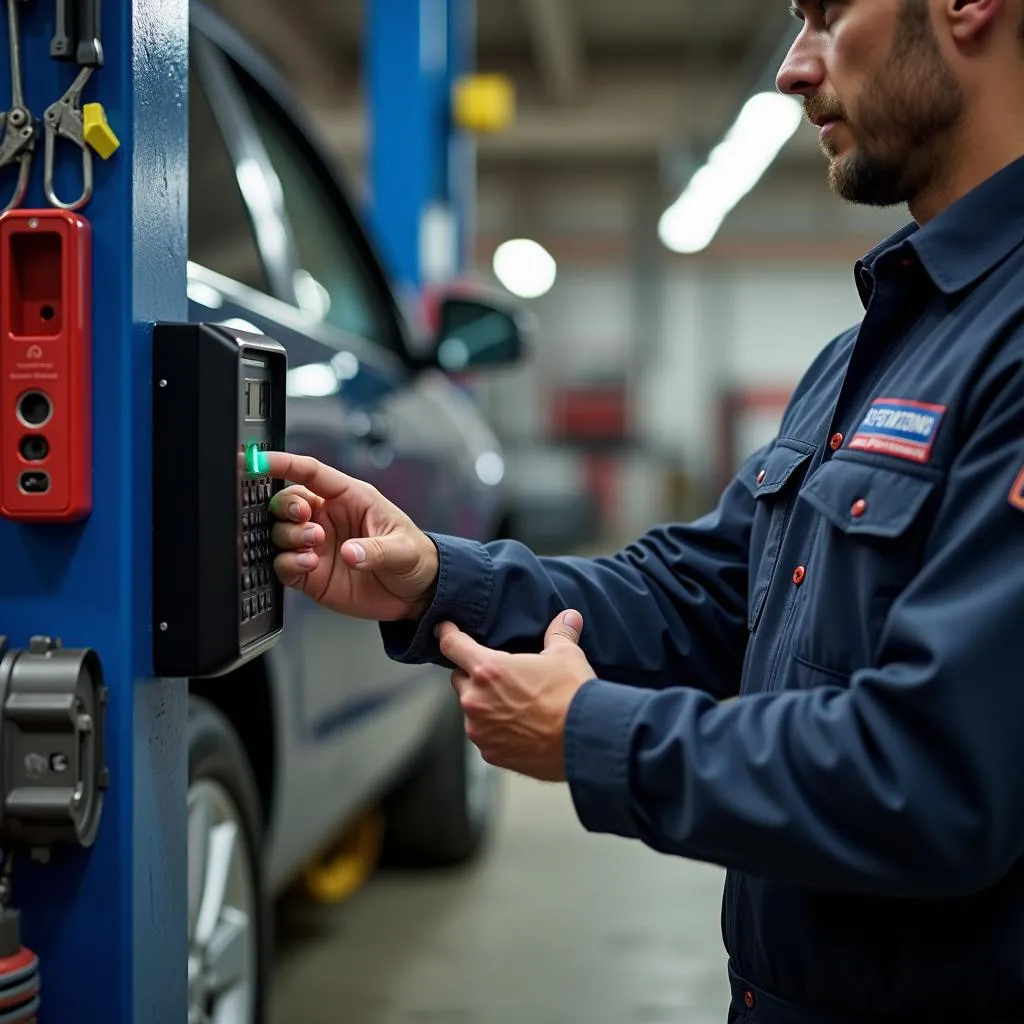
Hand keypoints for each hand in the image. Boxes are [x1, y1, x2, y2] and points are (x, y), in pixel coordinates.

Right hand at [264, 451, 439, 621]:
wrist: (416, 594)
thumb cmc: (414, 558)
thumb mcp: (404, 549)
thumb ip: (376, 550)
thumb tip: (350, 553)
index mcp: (349, 498)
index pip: (310, 472)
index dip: (282, 463)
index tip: (258, 461)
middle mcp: (327, 518)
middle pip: (287, 500)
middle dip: (286, 507)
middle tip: (305, 520)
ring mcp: (316, 546)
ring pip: (280, 531)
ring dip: (289, 535)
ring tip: (313, 545)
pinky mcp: (310, 573)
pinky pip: (284, 564)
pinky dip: (288, 563)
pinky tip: (307, 565)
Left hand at [438, 610, 594, 781]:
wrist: (586, 740)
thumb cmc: (573, 696)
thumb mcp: (566, 656)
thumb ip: (559, 633)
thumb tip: (568, 617)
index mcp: (488, 670)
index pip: (453, 645)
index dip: (447, 634)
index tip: (444, 629)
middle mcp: (476, 701)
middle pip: (460, 679)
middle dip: (474, 674)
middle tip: (500, 674)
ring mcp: (480, 730)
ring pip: (472, 709)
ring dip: (485, 704)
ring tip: (515, 704)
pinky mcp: (490, 754)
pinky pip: (484, 735)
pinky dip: (495, 729)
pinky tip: (520, 726)